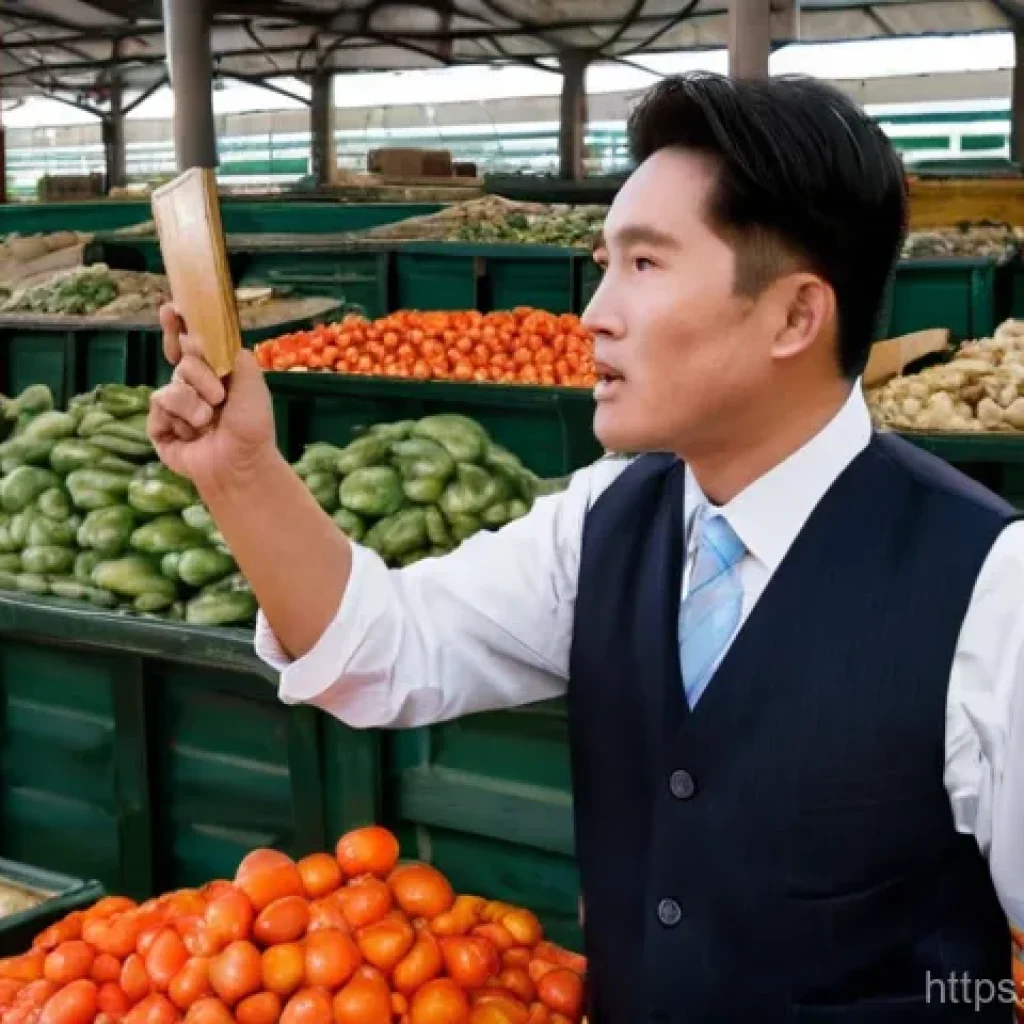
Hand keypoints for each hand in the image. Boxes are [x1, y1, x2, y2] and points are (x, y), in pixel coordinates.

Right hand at [148, 303, 277, 492]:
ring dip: (194, 403)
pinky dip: (179, 419)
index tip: (171, 308)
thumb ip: (233, 353)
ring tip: (210, 421)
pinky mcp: (159, 428)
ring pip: (171, 387)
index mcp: (213, 376)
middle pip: (181, 360)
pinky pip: (159, 408)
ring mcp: (174, 409)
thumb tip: (212, 335)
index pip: (189, 345)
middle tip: (218, 395)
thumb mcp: (251, 383)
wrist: (240, 462)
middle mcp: (192, 389)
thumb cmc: (252, 426)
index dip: (177, 326)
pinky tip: (192, 435)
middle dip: (199, 375)